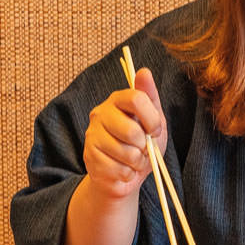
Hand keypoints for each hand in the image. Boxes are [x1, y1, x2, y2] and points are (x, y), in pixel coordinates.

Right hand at [82, 67, 167, 199]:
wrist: (126, 174)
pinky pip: (118, 169)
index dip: (152, 119)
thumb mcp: (153, 119)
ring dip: (138, 162)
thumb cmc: (141, 143)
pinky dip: (128, 174)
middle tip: (143, 149)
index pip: (136, 99)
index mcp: (118, 99)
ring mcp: (92, 135)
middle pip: (132, 131)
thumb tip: (144, 71)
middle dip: (144, 146)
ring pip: (126, 153)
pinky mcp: (89, 157)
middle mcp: (101, 113)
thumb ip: (150, 96)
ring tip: (134, 160)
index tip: (155, 131)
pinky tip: (124, 169)